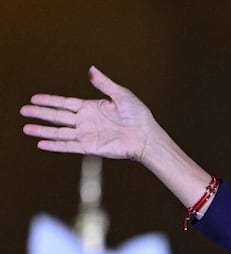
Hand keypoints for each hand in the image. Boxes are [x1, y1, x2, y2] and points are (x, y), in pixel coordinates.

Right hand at [21, 66, 156, 161]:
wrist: (146, 137)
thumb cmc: (138, 117)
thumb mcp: (121, 95)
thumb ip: (104, 84)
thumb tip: (92, 69)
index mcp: (91, 108)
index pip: (65, 103)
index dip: (50, 100)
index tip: (34, 98)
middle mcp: (86, 121)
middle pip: (57, 116)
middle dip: (40, 113)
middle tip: (23, 111)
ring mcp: (86, 134)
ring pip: (59, 132)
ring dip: (42, 130)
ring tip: (26, 128)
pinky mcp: (90, 147)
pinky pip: (68, 146)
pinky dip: (55, 145)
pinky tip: (41, 144)